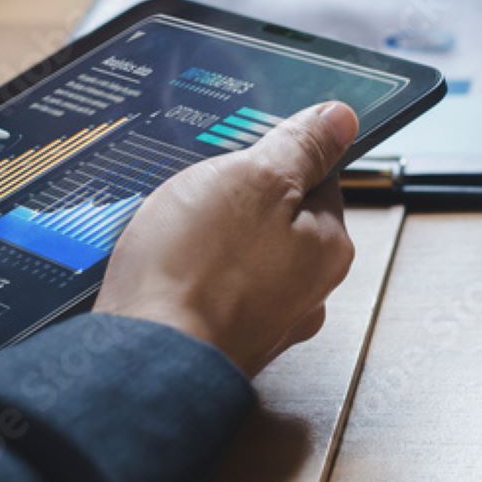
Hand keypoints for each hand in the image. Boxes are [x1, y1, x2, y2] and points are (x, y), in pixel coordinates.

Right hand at [94, 102, 358, 376]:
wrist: (140, 363)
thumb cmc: (198, 271)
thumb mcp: (254, 179)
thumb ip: (300, 147)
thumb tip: (341, 119)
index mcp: (327, 249)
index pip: (318, 180)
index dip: (278, 155)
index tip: (243, 146)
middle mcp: (304, 293)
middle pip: (275, 219)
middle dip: (236, 197)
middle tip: (197, 185)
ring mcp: (259, 323)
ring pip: (237, 255)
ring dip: (205, 235)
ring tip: (169, 224)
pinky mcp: (216, 340)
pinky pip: (206, 288)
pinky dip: (186, 272)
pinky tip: (158, 262)